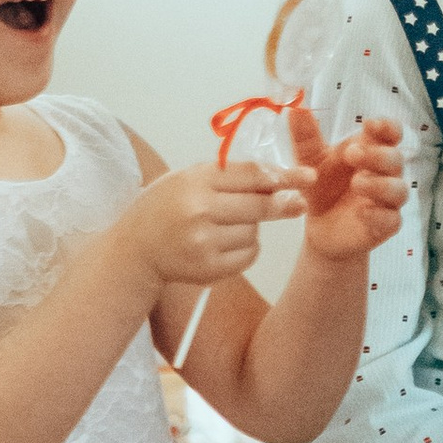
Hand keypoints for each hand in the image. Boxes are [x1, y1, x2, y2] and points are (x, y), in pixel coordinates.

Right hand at [123, 157, 302, 293]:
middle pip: (260, 205)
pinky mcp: (209, 268)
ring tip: (226, 225)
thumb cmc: (164, 208)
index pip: (251, 174)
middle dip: (284, 203)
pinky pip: (248, 254)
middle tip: (299, 203)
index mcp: (195, 180)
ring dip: (253, 227)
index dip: (284, 175)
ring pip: (255, 231)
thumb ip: (227, 176)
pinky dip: (247, 248)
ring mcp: (204, 242)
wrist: (135, 249)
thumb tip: (278, 179)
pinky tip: (225, 243)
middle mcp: (200, 210)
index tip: (307, 176)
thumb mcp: (187, 178)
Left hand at [288, 106, 407, 260]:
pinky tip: (363, 213)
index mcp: (371, 151)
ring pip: (399, 189)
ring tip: (356, 183)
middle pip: (396, 159)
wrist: (320, 228)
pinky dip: (379, 214)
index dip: (387, 127)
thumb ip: (305, 136)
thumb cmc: (323, 187)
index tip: (370, 124)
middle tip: (351, 154)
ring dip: (380, 184)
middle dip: (377, 155)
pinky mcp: (385, 225)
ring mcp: (387, 200)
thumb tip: (294, 108)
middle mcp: (384, 174)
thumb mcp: (309, 160)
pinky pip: (392, 219)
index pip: (391, 133)